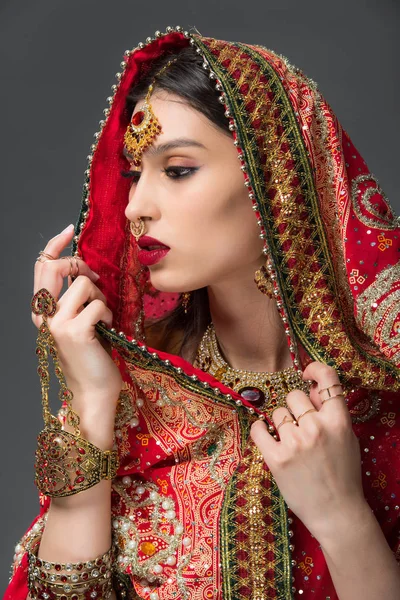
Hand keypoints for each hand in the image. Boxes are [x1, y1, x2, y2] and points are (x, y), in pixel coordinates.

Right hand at [32, 225, 122, 426]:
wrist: (95, 391)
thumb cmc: (92, 356)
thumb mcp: (79, 322)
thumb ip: (75, 299)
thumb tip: (86, 271)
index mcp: (42, 312)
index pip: (42, 268)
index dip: (55, 246)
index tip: (70, 230)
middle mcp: (43, 316)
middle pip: (55, 267)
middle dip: (79, 265)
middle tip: (95, 279)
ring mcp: (57, 323)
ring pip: (85, 284)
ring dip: (101, 298)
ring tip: (103, 320)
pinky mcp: (75, 331)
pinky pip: (99, 304)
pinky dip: (109, 315)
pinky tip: (107, 332)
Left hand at [250, 361, 365, 543]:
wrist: (336, 512)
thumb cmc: (343, 474)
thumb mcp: (346, 438)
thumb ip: (329, 412)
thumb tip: (310, 387)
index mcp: (339, 421)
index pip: (328, 378)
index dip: (315, 369)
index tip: (306, 374)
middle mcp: (316, 427)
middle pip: (293, 396)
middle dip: (295, 408)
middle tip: (300, 427)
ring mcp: (295, 442)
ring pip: (277, 414)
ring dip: (280, 424)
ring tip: (291, 443)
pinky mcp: (276, 458)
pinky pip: (258, 429)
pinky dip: (259, 430)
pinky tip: (265, 435)